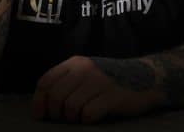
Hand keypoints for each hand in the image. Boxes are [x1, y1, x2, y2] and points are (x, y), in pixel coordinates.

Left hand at [32, 56, 161, 123]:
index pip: (46, 81)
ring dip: (73, 118)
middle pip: (56, 96)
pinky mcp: (113, 96)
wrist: (144, 77)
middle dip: (56, 113)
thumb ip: (66, 81)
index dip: (39, 101)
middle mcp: (85, 69)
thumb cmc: (109, 79)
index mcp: (75, 63)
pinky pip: (88, 114)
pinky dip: (88, 120)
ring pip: (70, 107)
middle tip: (64, 119)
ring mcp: (100, 81)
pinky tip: (95, 116)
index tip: (41, 115)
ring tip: (81, 116)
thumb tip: (43, 104)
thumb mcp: (85, 72)